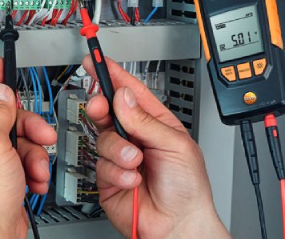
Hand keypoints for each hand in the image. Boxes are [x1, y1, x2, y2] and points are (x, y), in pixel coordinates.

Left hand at [0, 58, 56, 238]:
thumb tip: (0, 92)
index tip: (2, 65)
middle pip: (0, 117)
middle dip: (24, 127)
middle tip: (38, 131)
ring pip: (15, 138)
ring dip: (32, 151)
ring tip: (34, 167)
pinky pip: (20, 158)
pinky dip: (31, 167)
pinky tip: (32, 179)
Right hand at [82, 56, 229, 238]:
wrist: (178, 225)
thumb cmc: (188, 189)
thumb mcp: (174, 145)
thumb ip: (145, 120)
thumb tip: (123, 98)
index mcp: (155, 123)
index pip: (130, 92)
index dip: (112, 75)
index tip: (96, 61)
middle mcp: (135, 137)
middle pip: (107, 111)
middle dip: (102, 107)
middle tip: (101, 107)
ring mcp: (120, 157)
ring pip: (102, 139)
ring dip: (120, 151)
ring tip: (137, 163)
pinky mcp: (108, 178)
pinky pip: (101, 165)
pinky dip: (117, 173)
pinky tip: (133, 180)